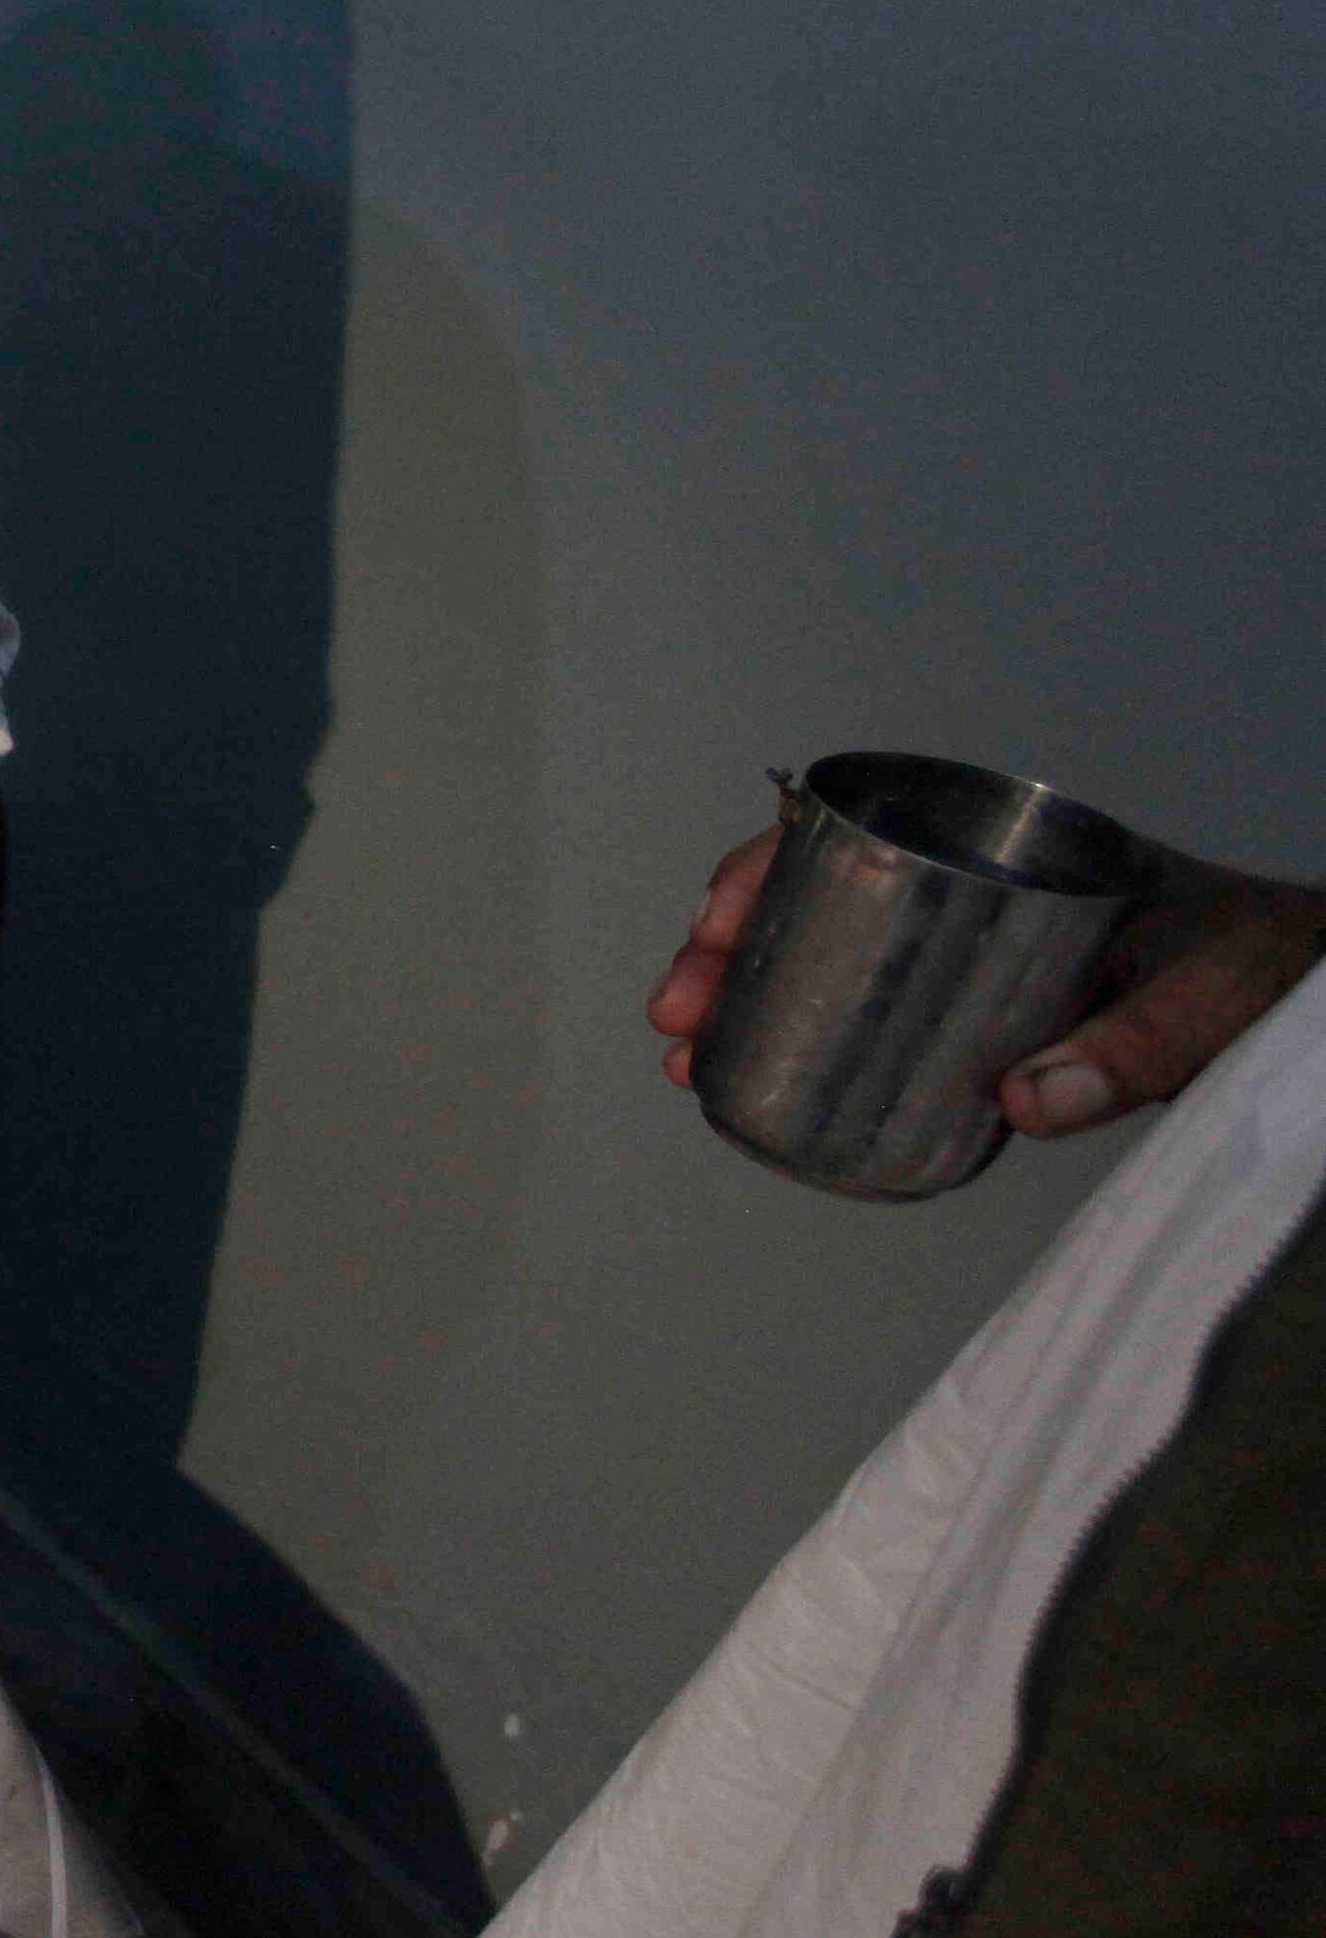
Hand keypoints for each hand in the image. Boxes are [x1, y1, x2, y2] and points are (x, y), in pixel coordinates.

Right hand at [654, 828, 1325, 1135]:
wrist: (1314, 981)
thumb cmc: (1269, 961)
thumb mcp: (1213, 986)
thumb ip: (1136, 1044)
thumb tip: (1019, 1100)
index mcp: (1014, 852)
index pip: (856, 837)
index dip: (766, 872)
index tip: (716, 927)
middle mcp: (978, 892)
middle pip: (820, 900)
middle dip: (730, 952)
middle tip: (676, 1016)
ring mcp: (980, 955)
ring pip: (839, 958)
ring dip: (755, 998)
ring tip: (697, 1055)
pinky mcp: (1000, 1019)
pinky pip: (889, 1013)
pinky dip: (818, 1034)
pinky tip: (777, 1071)